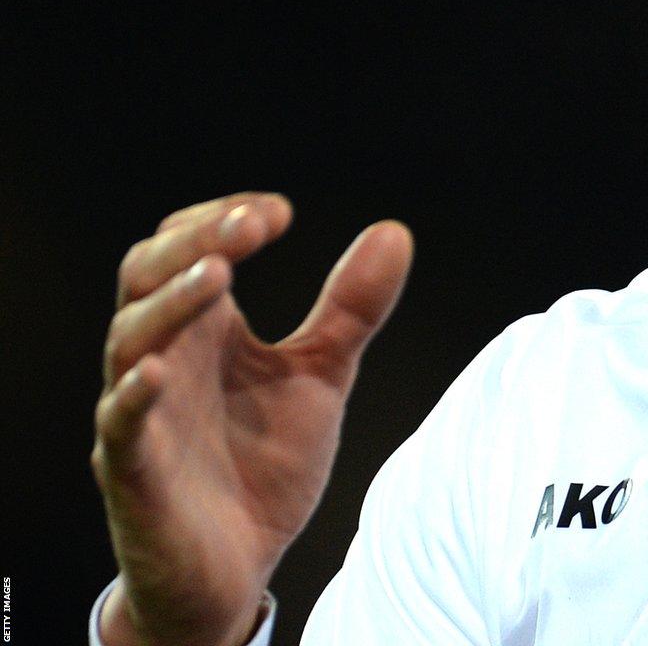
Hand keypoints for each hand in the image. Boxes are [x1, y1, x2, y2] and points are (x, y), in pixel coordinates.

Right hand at [93, 193, 411, 645]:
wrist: (238, 567)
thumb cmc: (263, 464)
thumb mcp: (320, 376)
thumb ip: (352, 309)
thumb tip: (394, 231)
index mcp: (203, 330)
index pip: (186, 247)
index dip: (222, 219)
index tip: (279, 213)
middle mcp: (163, 358)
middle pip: (147, 277)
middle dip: (194, 243)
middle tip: (249, 225)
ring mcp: (143, 413)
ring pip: (129, 340)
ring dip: (171, 304)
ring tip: (218, 274)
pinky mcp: (132, 471)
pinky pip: (120, 426)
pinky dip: (134, 396)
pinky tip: (159, 371)